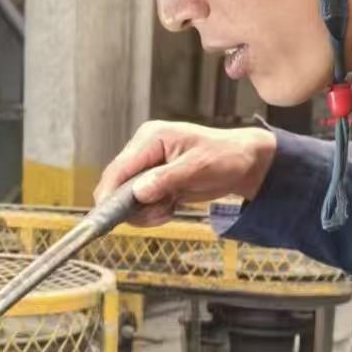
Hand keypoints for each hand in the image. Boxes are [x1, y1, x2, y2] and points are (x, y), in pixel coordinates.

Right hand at [95, 121, 276, 227]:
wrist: (243, 164)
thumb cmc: (225, 157)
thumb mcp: (198, 167)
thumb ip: (166, 179)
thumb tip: (139, 192)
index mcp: (151, 138)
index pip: (120, 166)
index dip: (111, 191)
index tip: (107, 213)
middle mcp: (145, 152)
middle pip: (118, 184)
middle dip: (134, 205)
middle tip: (160, 212)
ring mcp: (148, 168)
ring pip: (128, 199)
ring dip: (145, 211)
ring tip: (169, 208)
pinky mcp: (155, 183)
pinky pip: (141, 205)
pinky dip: (153, 213)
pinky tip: (171, 207)